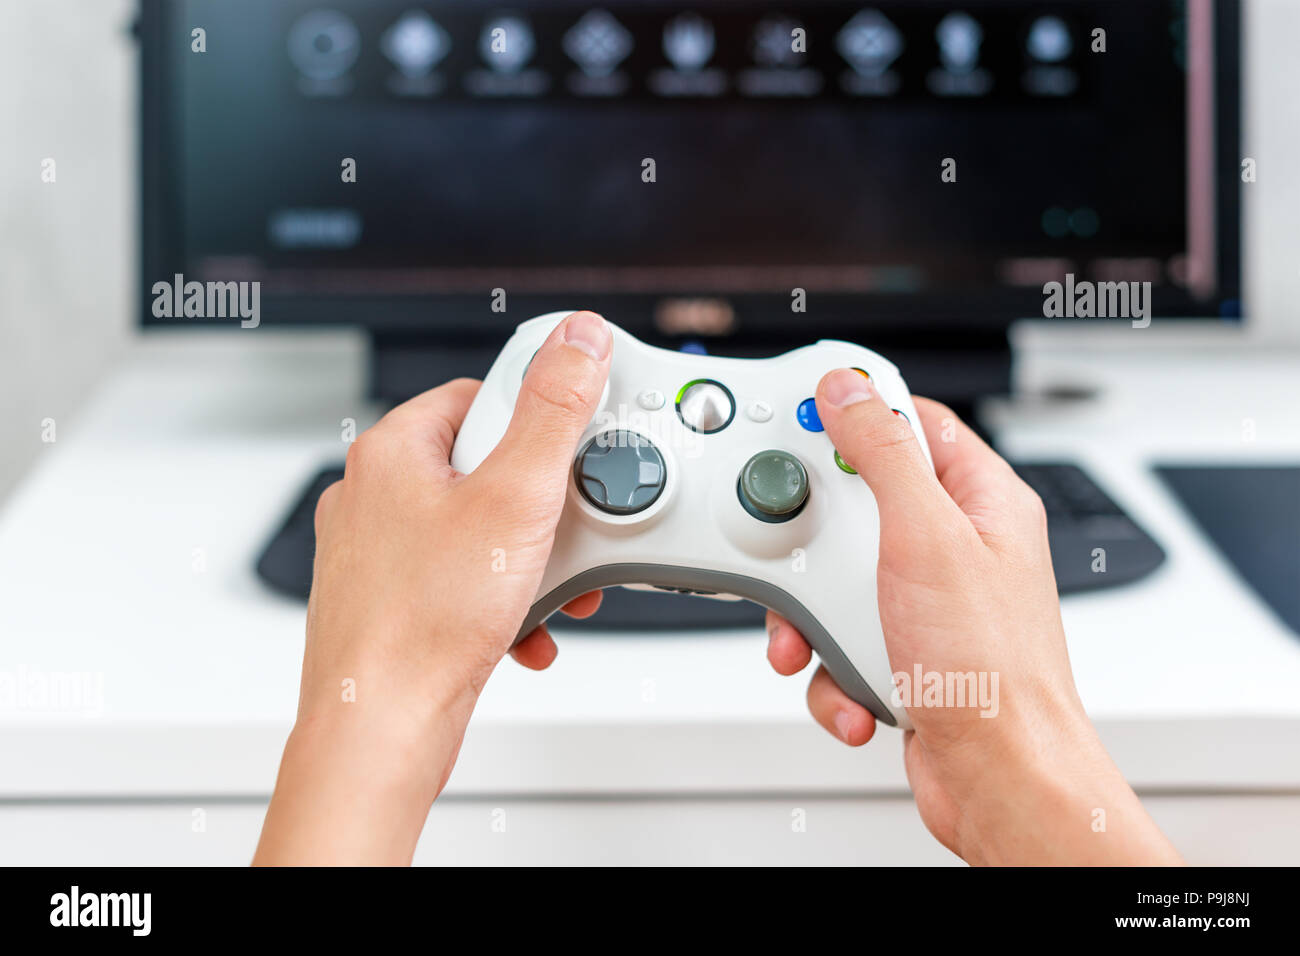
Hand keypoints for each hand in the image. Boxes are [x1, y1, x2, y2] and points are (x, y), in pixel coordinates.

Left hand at [255, 311, 611, 864]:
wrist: (381, 728)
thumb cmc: (424, 622)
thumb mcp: (516, 497)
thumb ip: (554, 409)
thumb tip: (577, 339)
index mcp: (391, 450)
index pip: (481, 394)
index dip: (538, 420)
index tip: (571, 450)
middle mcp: (373, 494)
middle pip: (487, 466)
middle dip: (542, 507)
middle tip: (566, 533)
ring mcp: (377, 552)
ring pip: (478, 530)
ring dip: (529, 559)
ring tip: (549, 588)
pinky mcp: (391, 601)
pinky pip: (461, 579)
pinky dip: (502, 599)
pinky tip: (525, 627)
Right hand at [765, 368, 1180, 865]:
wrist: (1001, 780)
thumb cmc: (992, 669)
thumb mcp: (925, 538)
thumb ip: (883, 454)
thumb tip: (850, 390)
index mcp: (979, 499)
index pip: (912, 421)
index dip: (853, 413)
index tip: (800, 414)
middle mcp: (956, 545)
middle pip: (855, 505)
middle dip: (812, 543)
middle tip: (799, 556)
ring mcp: (926, 601)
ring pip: (836, 579)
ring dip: (812, 618)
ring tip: (816, 642)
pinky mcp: (900, 650)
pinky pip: (840, 638)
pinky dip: (831, 668)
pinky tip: (853, 689)